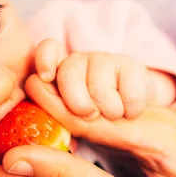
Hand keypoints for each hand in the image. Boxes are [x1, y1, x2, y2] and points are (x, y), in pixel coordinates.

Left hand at [33, 38, 156, 119]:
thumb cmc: (102, 125)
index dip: (45, 59)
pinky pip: (128, 94)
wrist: (140, 126)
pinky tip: (130, 109)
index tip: (46, 76)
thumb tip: (35, 82)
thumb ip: (55, 106)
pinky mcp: (132, 66)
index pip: (48, 50)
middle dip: (79, 105)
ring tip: (114, 112)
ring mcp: (107, 60)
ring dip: (109, 112)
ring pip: (98, 89)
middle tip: (91, 115)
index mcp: (60, 72)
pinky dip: (130, 110)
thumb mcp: (75, 123)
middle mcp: (81, 61)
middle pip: (68, 73)